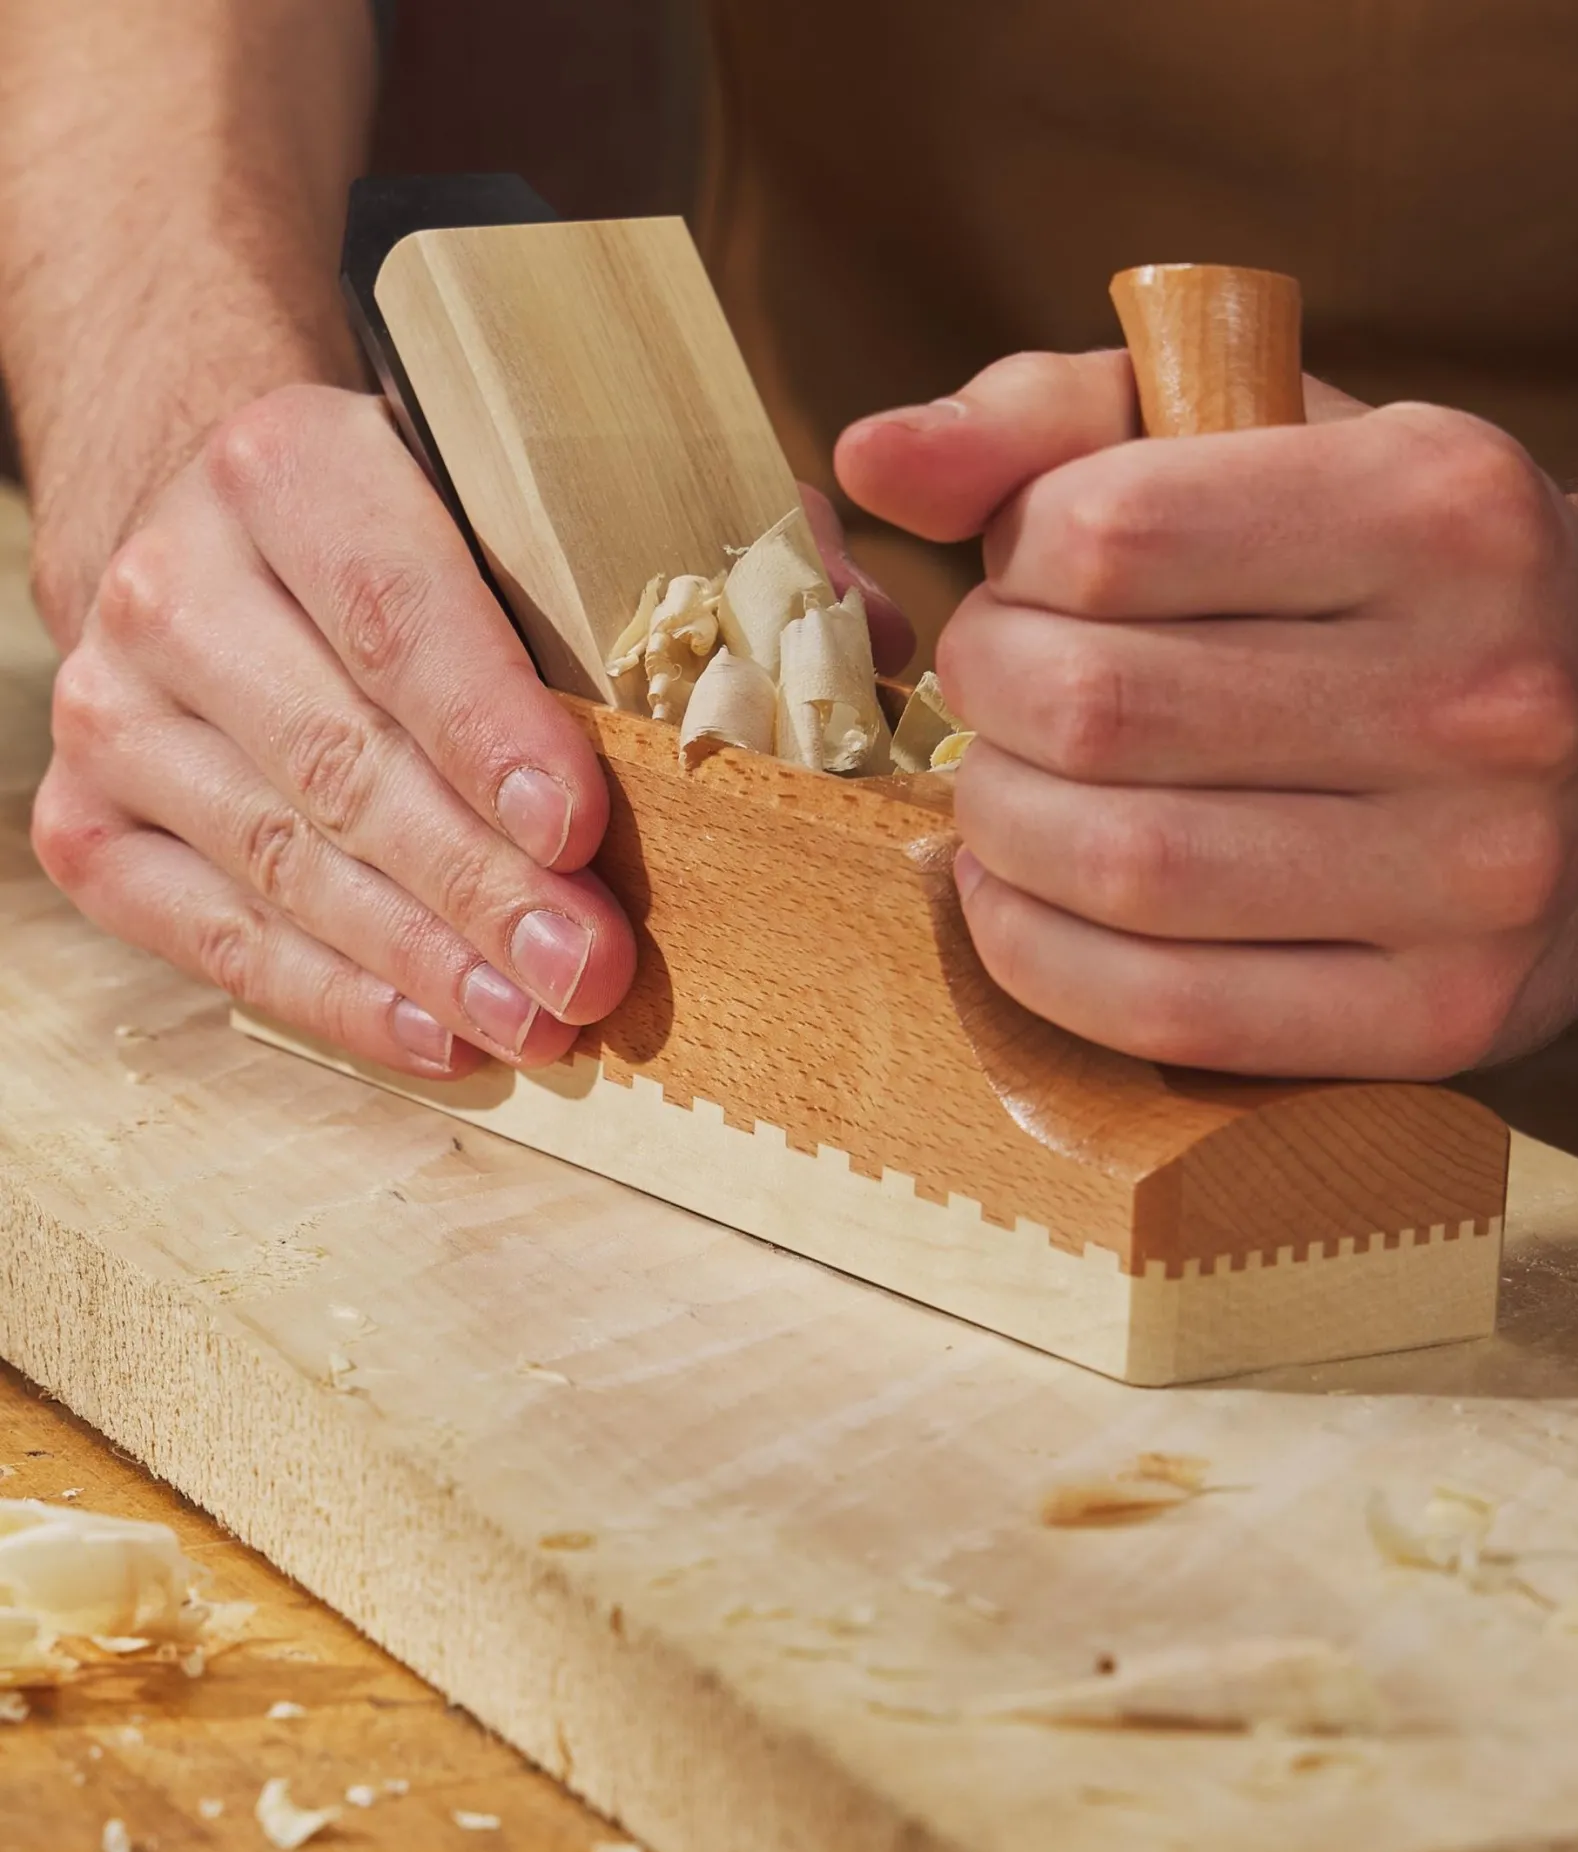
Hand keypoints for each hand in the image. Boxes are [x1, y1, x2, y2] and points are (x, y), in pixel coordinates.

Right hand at [31, 383, 637, 1076]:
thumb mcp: (529, 490)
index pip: (394, 614)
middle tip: (593, 966)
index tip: (576, 827)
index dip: (487, 730)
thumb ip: (690, 556)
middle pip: (344, 761)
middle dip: (480, 884)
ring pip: (281, 863)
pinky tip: (440, 1037)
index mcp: (287, 465)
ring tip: (542, 1022)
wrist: (213, 537)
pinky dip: (333, 997)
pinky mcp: (86, 817)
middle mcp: (170, 580)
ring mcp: (113, 710)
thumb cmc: (411, 533)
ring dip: (425, 962)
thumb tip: (868, 638)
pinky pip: (209, 934)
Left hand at [837, 350, 1577, 1078]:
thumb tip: (872, 459)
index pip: (1108, 532)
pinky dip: (1044, 961)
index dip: (1010, 566)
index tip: (1024, 586)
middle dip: (983, 703)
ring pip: (1124, 871)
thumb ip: (1067, 422)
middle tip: (993, 698)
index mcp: (1441, 507)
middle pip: (1095, 710)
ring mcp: (1479, 874)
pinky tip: (1023, 902)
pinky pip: (1174, 1015)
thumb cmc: (1426, 579)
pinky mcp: (1450, 1017)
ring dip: (998, 835)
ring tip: (1003, 798)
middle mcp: (1485, 690)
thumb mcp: (1284, 440)